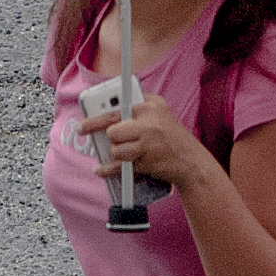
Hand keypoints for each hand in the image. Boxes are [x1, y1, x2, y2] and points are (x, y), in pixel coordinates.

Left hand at [77, 90, 217, 194]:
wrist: (191, 161)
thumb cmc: (171, 136)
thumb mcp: (159, 112)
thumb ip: (137, 106)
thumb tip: (105, 112)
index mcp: (150, 105)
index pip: (116, 108)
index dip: (96, 117)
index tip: (83, 124)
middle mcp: (149, 122)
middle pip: (112, 130)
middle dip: (107, 137)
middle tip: (96, 136)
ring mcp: (147, 143)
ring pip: (115, 149)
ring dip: (114, 153)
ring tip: (122, 153)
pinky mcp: (146, 161)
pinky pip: (119, 166)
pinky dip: (108, 169)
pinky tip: (100, 169)